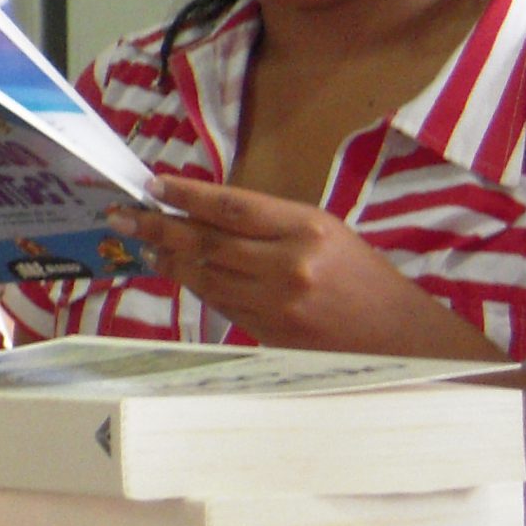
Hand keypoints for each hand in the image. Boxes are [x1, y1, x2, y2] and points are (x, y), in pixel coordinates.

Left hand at [109, 176, 504, 358]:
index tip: (152, 185)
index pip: (231, 206)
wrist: (404, 340)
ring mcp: (277, 304)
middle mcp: (289, 265)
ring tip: (144, 245)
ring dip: (169, 260)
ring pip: (205, 277)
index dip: (186, 194)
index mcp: (307, 229)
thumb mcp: (325, 233)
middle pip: (206, 242)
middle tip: (121, 216)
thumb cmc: (364, 278)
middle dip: (157, 228)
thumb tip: (204, 212)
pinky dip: (195, 287)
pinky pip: (220, 305)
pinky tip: (178, 274)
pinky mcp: (270, 335)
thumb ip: (269, 224)